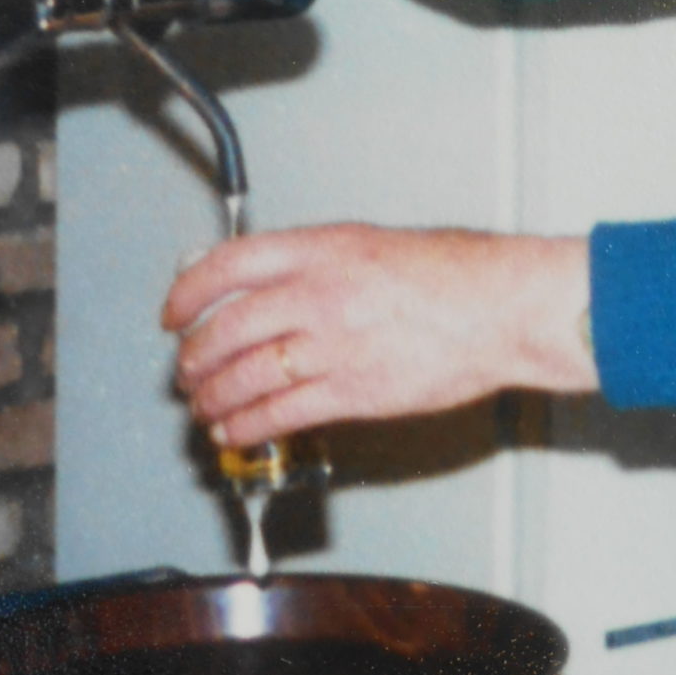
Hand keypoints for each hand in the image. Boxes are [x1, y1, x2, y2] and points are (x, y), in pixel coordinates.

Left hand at [165, 226, 596, 446]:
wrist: (500, 308)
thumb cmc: (454, 274)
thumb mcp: (372, 244)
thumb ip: (318, 263)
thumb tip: (271, 286)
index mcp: (321, 249)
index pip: (228, 266)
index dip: (188, 293)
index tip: (175, 312)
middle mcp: (317, 294)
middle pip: (226, 328)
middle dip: (195, 357)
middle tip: (186, 369)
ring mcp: (331, 345)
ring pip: (245, 375)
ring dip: (213, 396)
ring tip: (204, 405)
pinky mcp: (351, 392)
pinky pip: (279, 413)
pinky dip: (247, 425)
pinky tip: (235, 430)